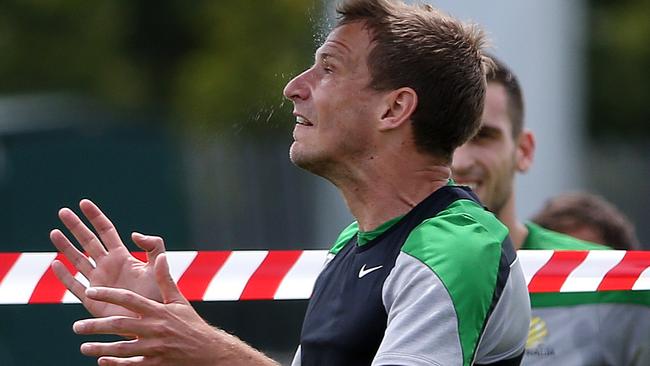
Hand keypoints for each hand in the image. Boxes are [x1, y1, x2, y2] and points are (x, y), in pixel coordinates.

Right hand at [50, 199, 164, 316]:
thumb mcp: (158, 266)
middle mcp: (107, 266)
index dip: (95, 217)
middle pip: (88, 242)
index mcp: (122, 256)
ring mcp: (98, 282)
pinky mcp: (92, 300)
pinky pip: (74, 286)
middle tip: (63, 211)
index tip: (84, 202)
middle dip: (76, 226)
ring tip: (54, 232)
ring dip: (65, 247)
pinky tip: (54, 264)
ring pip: (77, 260)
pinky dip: (64, 275)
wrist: (153, 321)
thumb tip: (133, 234)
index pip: (106, 231)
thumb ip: (153, 246)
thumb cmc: (158, 295)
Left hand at [74, 254, 277, 365]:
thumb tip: (161, 256)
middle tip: (76, 326)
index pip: (129, 299)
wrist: (208, 350)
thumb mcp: (179, 300)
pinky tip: (102, 361)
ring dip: (101, 347)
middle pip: (120, 325)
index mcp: (158, 310)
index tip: (90, 291)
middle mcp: (155, 328)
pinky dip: (116, 364)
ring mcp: (154, 348)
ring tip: (83, 346)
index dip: (108, 294)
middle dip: (96, 326)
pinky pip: (132, 364)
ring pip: (122, 348)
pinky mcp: (155, 363)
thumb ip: (166, 279)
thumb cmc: (190, 323)